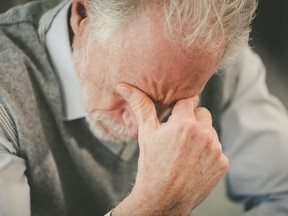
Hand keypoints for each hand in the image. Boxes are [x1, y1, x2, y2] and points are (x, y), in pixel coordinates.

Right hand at [113, 83, 228, 215]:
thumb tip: (124, 86)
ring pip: (210, 131)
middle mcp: (205, 134)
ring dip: (201, 137)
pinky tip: (194, 163)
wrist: (162, 199)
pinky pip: (217, 149)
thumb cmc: (151, 165)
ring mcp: (216, 149)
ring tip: (185, 151)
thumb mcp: (146, 133)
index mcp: (185, 123)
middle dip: (191, 120)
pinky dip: (208, 153)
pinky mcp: (222, 163)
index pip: (188, 101)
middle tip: (178, 136)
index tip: (174, 117)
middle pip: (202, 113)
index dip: (179, 109)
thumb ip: (141, 106)